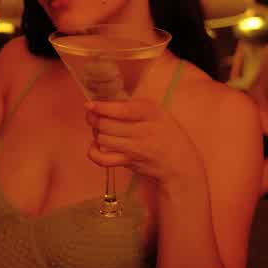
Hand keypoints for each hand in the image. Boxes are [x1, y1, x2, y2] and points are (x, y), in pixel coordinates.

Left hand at [85, 98, 200, 186]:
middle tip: (92, 116)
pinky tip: (95, 146)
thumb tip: (103, 106)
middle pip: (107, 124)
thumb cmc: (165, 132)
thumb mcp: (156, 112)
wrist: (179, 162)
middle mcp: (142, 130)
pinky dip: (93, 152)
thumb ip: (132, 106)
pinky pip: (103, 159)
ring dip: (95, 133)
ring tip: (99, 129)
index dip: (101, 107)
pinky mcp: (128, 163)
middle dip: (94, 119)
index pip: (122, 110)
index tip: (89, 105)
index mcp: (150, 113)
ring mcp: (134, 149)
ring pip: (103, 139)